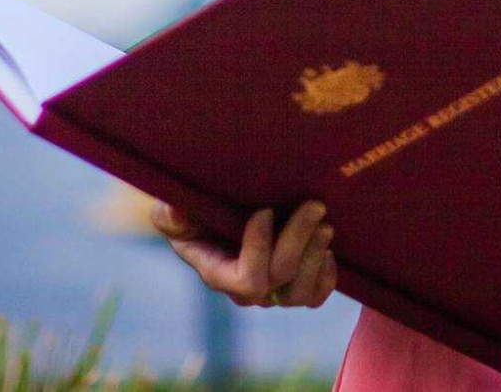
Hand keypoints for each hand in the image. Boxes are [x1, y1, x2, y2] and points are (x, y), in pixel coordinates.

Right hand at [150, 199, 337, 307]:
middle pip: (280, 279)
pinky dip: (326, 275)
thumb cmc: (197, 211)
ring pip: (301, 293)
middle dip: (298, 240)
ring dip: (316, 256)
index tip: (264, 210)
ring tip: (325, 225)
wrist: (223, 216)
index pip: (246, 278)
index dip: (258, 248)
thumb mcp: (176, 211)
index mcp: (218, 272)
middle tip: (313, 206)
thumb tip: (175, 213)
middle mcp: (247, 289)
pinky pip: (316, 296)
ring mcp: (273, 292)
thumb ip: (171, 216)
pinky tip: (329, 248)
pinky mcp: (296, 286)